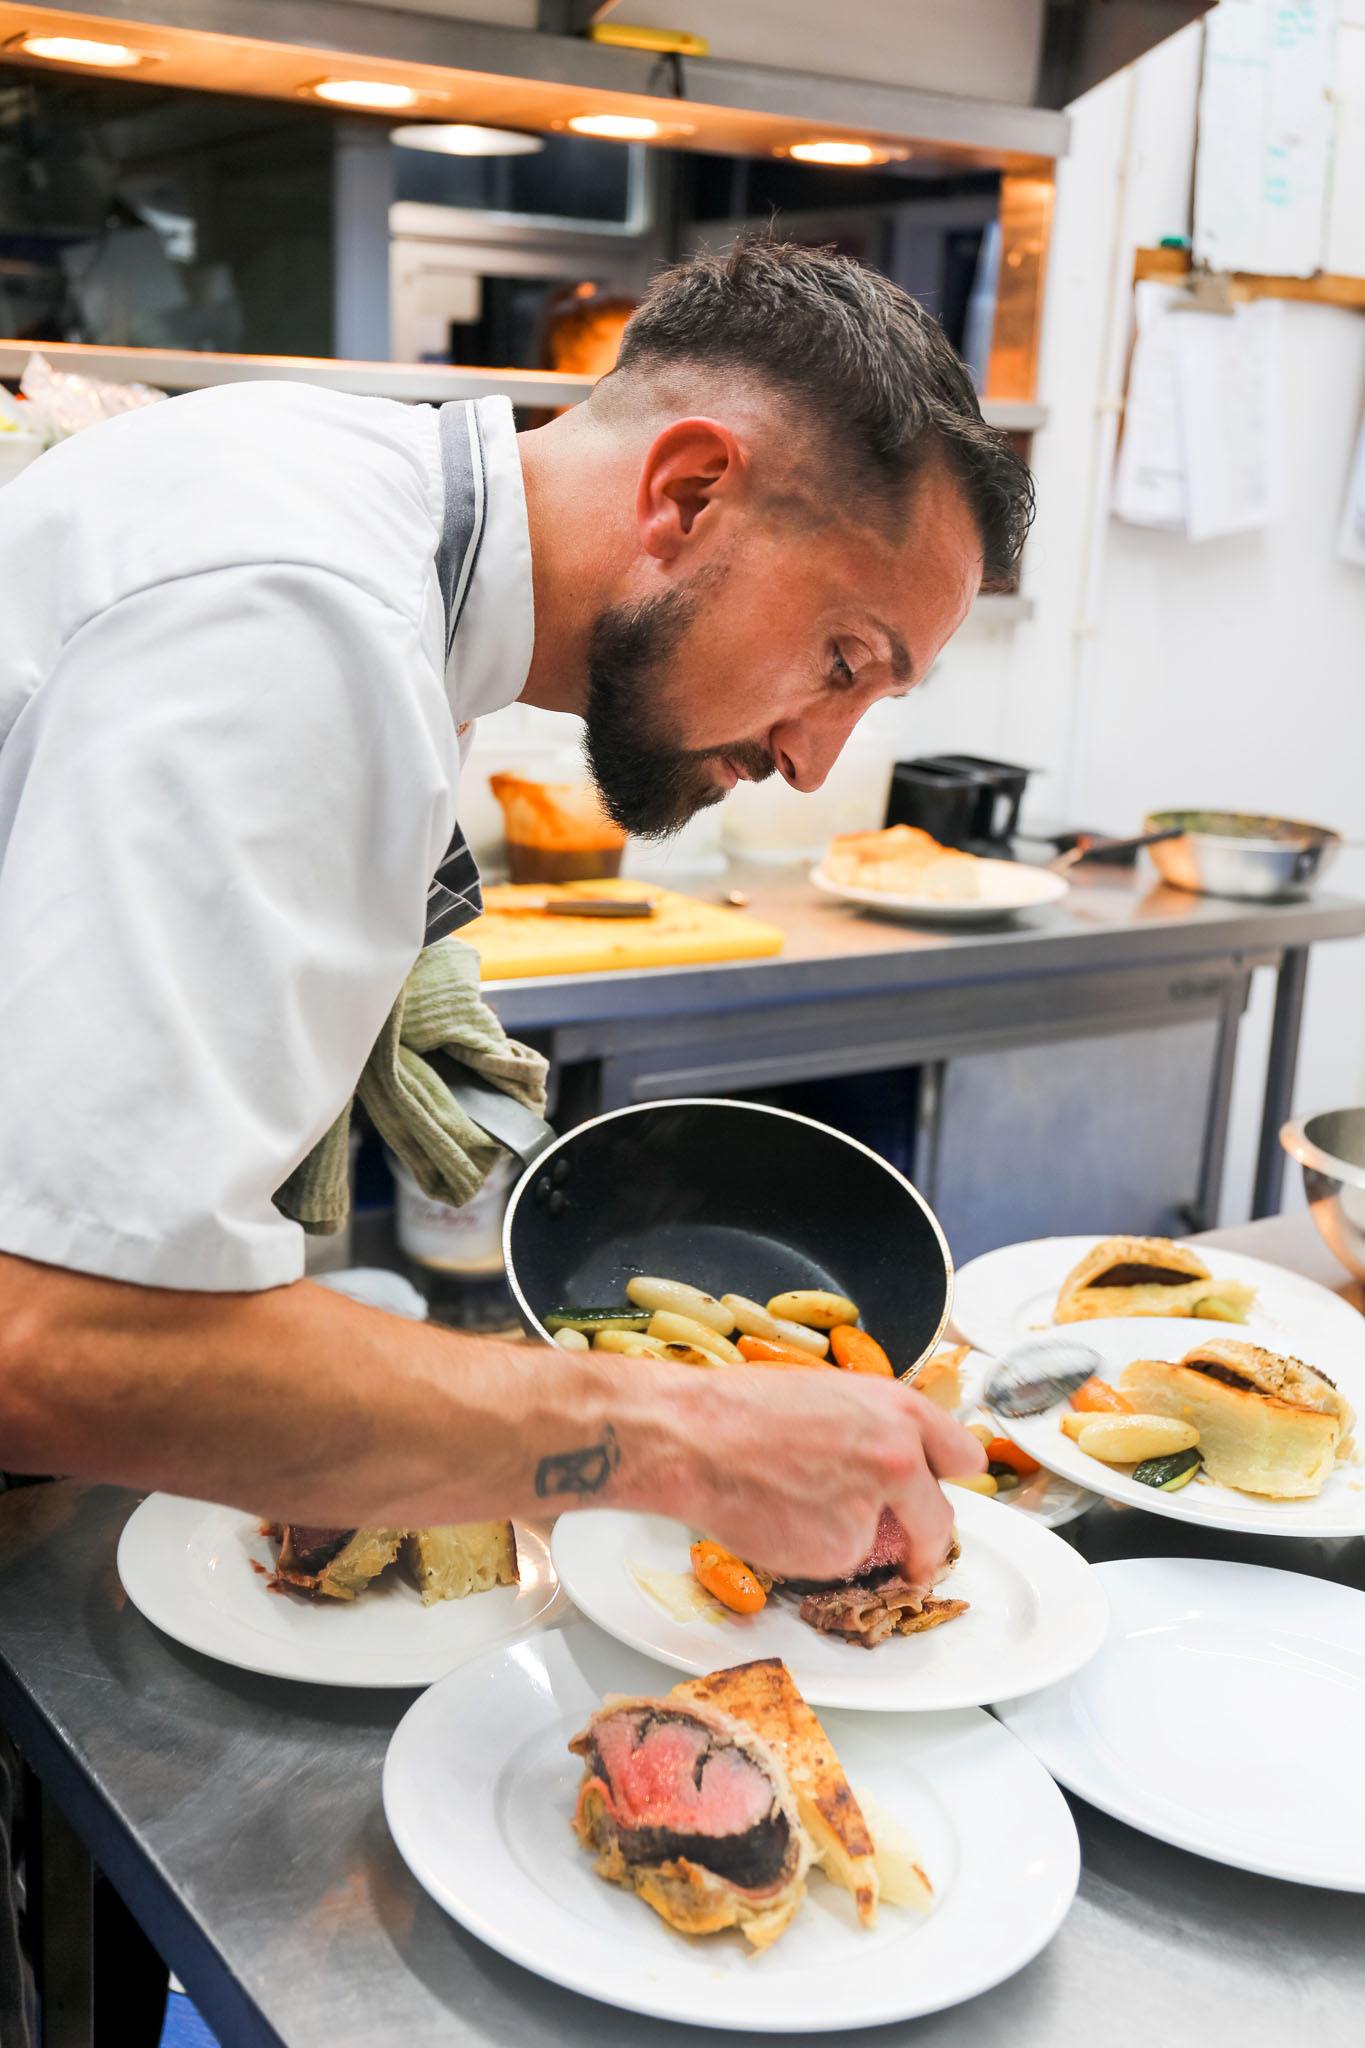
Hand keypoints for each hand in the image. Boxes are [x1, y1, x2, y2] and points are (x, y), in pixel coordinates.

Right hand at [649, 1367, 986, 1586]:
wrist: (692, 1437)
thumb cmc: (742, 1407)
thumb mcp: (830, 1394)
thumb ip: (874, 1427)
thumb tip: (889, 1458)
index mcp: (900, 1410)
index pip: (962, 1456)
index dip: (947, 1477)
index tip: (939, 1490)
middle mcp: (900, 1460)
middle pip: (941, 1518)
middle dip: (925, 1536)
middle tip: (906, 1544)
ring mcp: (873, 1510)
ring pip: (881, 1543)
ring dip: (854, 1537)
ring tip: (795, 1500)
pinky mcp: (841, 1551)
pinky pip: (839, 1562)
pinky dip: (816, 1552)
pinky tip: (780, 1518)